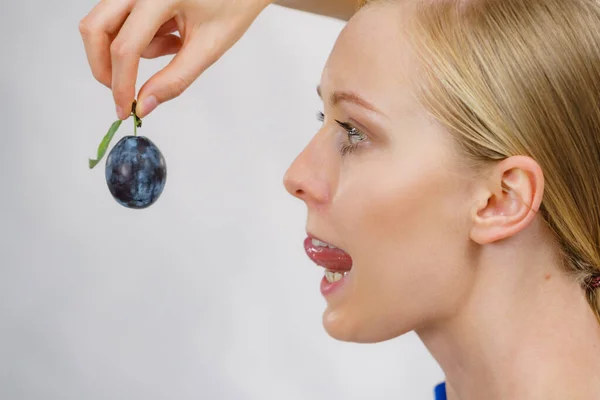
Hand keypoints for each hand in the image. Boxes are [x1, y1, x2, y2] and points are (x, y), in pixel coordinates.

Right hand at [79, 0, 271, 118]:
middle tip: (123, 92)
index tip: (124, 109)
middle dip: (105, 67)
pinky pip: (120, 18)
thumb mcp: (207, 49)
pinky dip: (138, 36)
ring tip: (174, 46)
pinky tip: (171, 33)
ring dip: (128, 49)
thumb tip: (144, 104)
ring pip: (104, 24)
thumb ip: (174, 80)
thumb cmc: (232, 5)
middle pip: (95, 29)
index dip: (120, 84)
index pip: (126, 47)